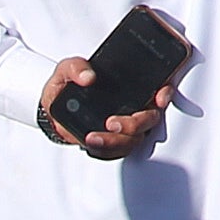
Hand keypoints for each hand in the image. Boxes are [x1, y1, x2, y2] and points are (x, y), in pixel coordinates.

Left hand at [37, 57, 171, 158]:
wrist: (53, 109)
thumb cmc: (66, 87)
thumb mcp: (66, 70)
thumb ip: (75, 68)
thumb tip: (87, 76)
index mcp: (129, 85)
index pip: (159, 86)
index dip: (166, 93)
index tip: (159, 98)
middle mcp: (133, 105)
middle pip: (150, 118)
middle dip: (134, 124)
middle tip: (111, 123)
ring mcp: (126, 125)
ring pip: (135, 138)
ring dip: (116, 142)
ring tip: (92, 137)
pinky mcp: (115, 141)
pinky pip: (118, 151)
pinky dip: (105, 151)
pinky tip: (91, 144)